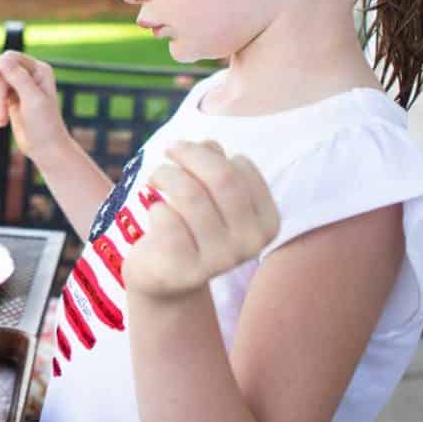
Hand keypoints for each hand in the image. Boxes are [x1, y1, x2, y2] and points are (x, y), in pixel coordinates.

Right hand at [0, 51, 69, 163]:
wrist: (45, 148)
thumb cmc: (44, 125)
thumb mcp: (32, 99)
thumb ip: (18, 77)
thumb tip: (2, 59)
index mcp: (39, 70)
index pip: (9, 59)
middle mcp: (30, 74)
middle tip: (0, 113)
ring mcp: (20, 86)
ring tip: (3, 120)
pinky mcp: (12, 98)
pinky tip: (3, 121)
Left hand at [123, 140, 279, 298]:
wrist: (164, 277)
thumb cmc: (189, 226)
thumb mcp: (208, 193)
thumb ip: (214, 164)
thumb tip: (209, 144)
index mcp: (267, 222)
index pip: (240, 167)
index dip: (208, 152)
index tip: (188, 150)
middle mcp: (250, 243)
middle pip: (221, 177)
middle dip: (189, 154)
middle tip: (168, 149)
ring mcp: (220, 260)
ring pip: (191, 194)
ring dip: (166, 174)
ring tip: (155, 176)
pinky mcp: (186, 269)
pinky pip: (167, 218)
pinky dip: (156, 206)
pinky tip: (156, 213)